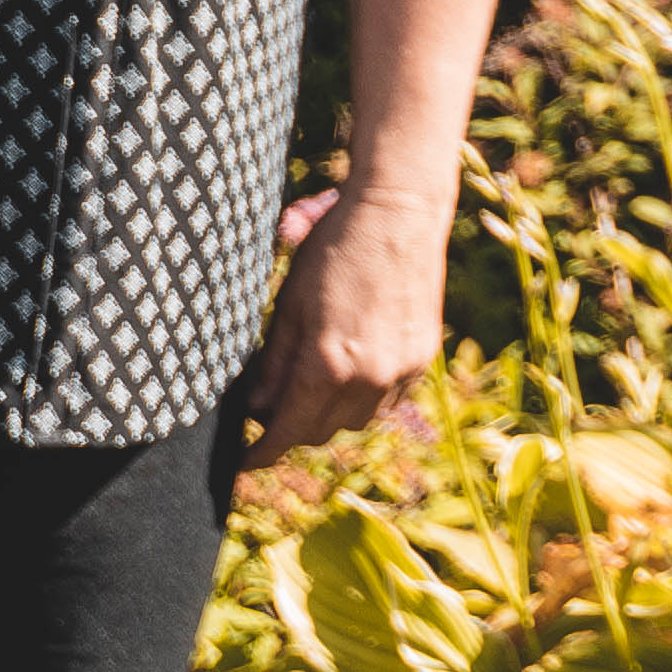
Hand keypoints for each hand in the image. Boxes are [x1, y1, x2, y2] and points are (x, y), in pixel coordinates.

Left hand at [243, 176, 452, 472]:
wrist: (399, 212)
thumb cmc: (334, 250)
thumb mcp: (289, 305)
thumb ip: (274, 364)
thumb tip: (257, 408)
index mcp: (328, 365)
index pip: (289, 431)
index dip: (264, 452)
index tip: (247, 460)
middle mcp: (369, 377)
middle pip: (322, 432)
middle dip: (293, 429)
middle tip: (273, 409)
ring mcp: (402, 370)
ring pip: (357, 422)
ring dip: (330, 416)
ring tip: (313, 385)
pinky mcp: (423, 357)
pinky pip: (388, 401)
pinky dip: (365, 399)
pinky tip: (352, 371)